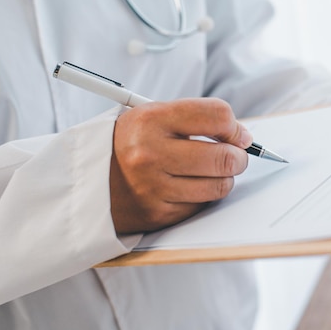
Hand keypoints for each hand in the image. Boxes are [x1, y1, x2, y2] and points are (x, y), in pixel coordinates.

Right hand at [109, 98, 252, 233]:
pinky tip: (189, 186)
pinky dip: (204, 196)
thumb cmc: (130, 143)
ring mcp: (153, 187)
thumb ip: (196, 119)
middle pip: (224, 157)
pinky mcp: (158, 213)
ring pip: (219, 186)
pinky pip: (202, 205)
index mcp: (151, 120)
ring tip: (212, 171)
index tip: (237, 134)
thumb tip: (242, 137)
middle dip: (238, 157)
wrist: (88, 179)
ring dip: (224, 179)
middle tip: (234, 155)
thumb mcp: (153, 116)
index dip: (234, 126)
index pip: (217, 116)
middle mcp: (150, 153)